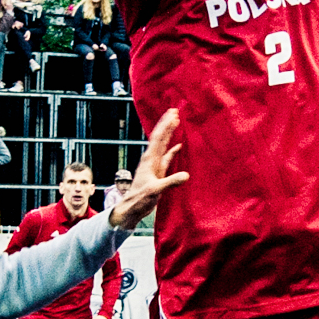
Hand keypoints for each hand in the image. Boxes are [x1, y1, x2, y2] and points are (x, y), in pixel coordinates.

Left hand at [107, 109, 187, 230]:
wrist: (132, 208)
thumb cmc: (140, 199)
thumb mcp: (155, 190)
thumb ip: (170, 182)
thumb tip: (186, 175)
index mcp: (149, 160)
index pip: (159, 138)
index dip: (166, 126)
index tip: (174, 114)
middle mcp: (151, 159)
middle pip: (160, 137)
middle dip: (167, 124)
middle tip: (175, 110)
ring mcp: (154, 165)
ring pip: (163, 145)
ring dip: (169, 133)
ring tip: (176, 122)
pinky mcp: (157, 172)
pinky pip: (166, 157)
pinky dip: (172, 150)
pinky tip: (178, 146)